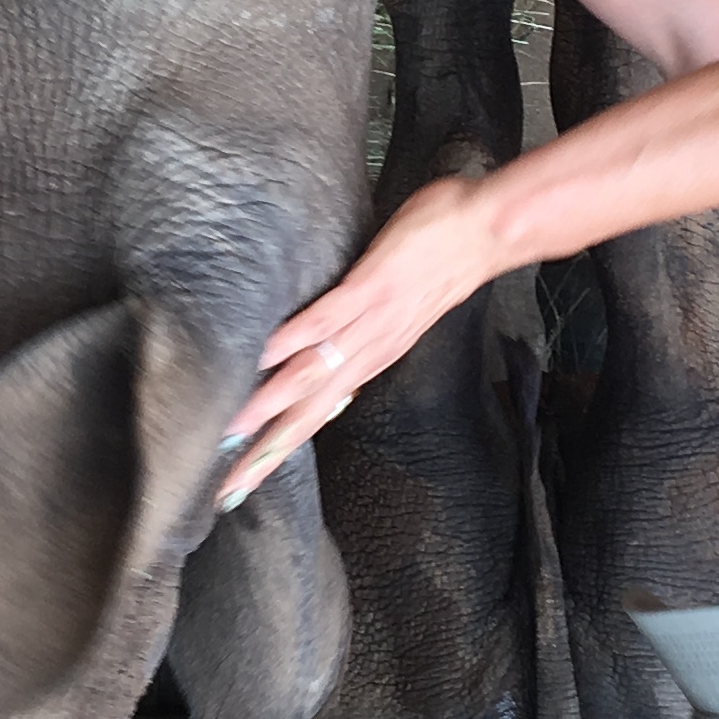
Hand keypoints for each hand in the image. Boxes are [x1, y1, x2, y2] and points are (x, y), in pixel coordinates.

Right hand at [217, 171, 501, 504]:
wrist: (489, 231)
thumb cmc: (441, 256)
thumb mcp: (397, 304)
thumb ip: (359, 319)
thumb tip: (324, 324)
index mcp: (372, 357)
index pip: (316, 412)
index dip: (279, 448)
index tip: (245, 481)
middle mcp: (369, 353)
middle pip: (309, 413)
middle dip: (267, 452)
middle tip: (229, 486)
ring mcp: (371, 323)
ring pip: (313, 375)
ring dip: (271, 405)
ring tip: (232, 430)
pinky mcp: (372, 288)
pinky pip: (327, 320)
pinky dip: (295, 340)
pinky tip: (264, 358)